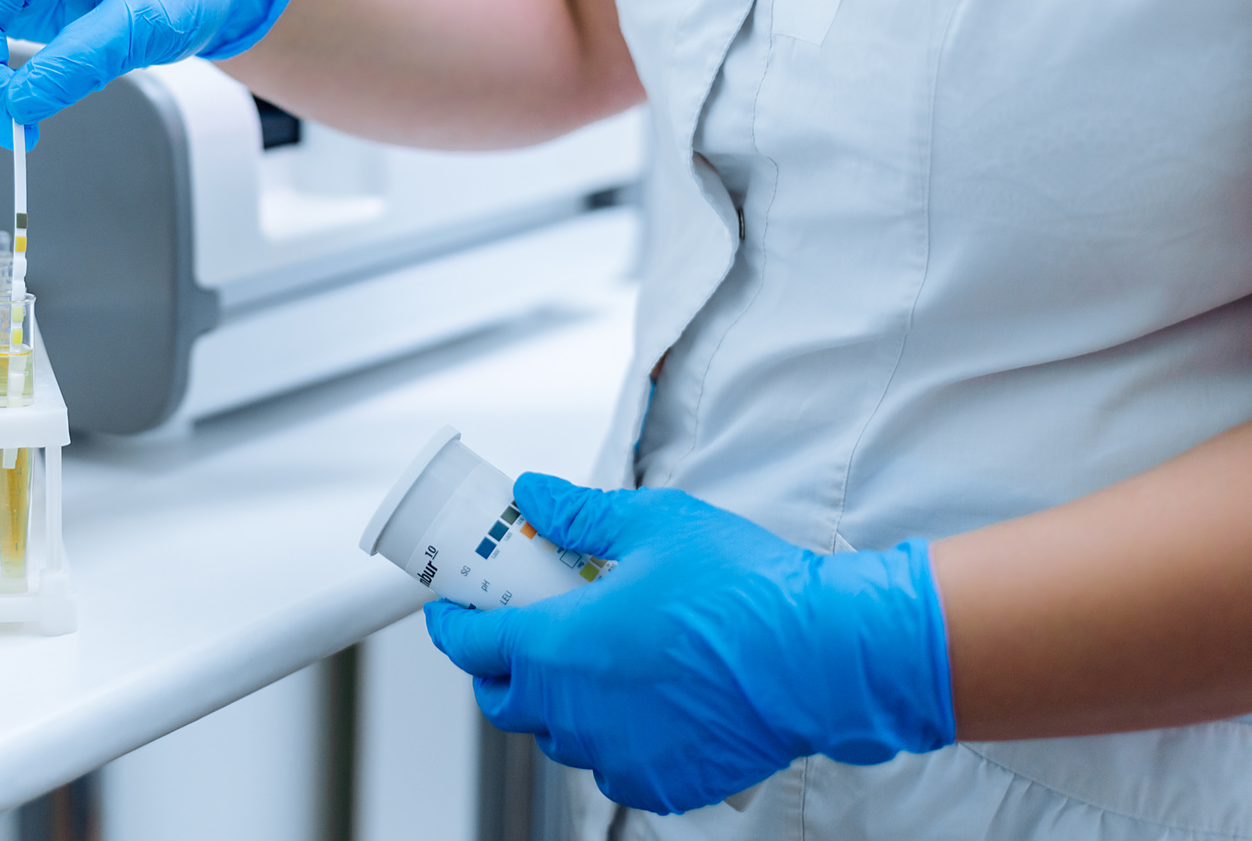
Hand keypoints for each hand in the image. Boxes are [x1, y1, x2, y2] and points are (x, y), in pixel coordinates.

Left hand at [424, 474, 953, 813]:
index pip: (472, 645)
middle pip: (505, 701)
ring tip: (592, 657)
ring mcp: (619, 754)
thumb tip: (535, 494)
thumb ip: (580, 515)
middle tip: (518, 629)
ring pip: (558, 735)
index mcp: (561, 648)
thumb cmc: (746, 593)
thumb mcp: (653, 525)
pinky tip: (641, 696)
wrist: (823, 658)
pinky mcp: (663, 781)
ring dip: (557, 701)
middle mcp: (578, 713)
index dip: (453, 623)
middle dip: (498, 667)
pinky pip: (613, 762)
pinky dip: (611, 733)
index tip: (453, 608)